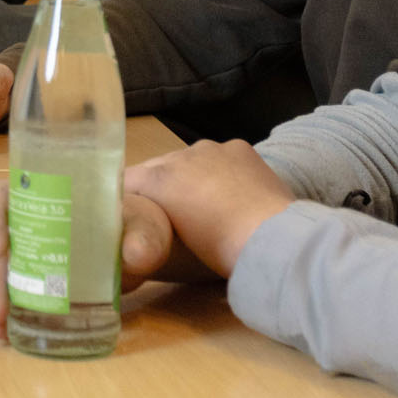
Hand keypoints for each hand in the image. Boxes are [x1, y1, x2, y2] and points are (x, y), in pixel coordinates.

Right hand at [0, 178, 189, 340]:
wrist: (140, 244)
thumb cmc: (134, 222)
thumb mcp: (143, 225)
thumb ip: (143, 237)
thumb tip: (134, 255)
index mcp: (41, 196)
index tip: (0, 247)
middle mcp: (23, 223)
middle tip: (0, 311)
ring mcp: (24, 252)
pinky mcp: (30, 278)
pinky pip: (5, 291)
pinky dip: (0, 314)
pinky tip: (3, 334)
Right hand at [124, 141, 295, 277]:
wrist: (270, 239)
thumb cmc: (216, 250)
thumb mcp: (169, 245)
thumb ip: (147, 225)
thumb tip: (138, 223)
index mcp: (158, 178)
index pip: (127, 179)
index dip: (129, 197)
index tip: (135, 214)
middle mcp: (180, 154)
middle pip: (157, 166)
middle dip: (161, 186)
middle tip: (173, 214)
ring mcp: (212, 147)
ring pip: (189, 158)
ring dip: (191, 175)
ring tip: (208, 203)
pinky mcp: (239, 147)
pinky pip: (219, 156)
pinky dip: (220, 169)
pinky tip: (234, 191)